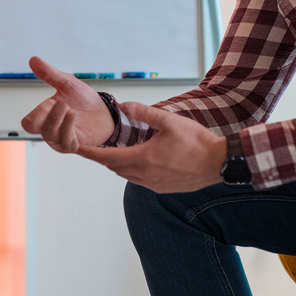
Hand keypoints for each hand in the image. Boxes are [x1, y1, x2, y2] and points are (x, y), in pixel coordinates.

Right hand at [20, 56, 114, 151]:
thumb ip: (50, 74)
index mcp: (45, 116)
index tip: (49, 101)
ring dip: (59, 120)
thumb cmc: (83, 101)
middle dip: (48, 115)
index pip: (28, 123)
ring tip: (71, 109)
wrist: (105, 113)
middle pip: (36, 128)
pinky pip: (66, 141)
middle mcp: (50, 129)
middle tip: (62, 103)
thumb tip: (33, 59)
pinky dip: (68, 127)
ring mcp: (60, 139)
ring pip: (50, 134)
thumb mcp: (67, 84)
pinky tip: (74, 115)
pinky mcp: (74, 145)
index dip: (33, 114)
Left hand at [77, 102, 226, 192]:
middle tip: (93, 146)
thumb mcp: (169, 121)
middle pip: (114, 167)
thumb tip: (123, 106)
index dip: (90, 152)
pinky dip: (132, 170)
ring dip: (118, 163)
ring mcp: (154, 185)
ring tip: (115, 150)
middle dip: (103, 156)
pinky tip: (139, 159)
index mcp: (143, 159)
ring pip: (126, 175)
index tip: (75, 148)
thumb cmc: (197, 142)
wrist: (219, 163)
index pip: (107, 157)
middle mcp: (145, 175)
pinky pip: (139, 180)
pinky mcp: (163, 189)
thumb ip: (144, 113)